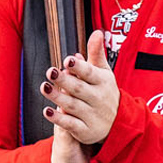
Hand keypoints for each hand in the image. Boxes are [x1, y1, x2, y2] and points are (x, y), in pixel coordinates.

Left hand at [43, 30, 117, 162]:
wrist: (118, 124)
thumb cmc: (105, 92)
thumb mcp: (103, 73)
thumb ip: (96, 54)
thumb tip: (97, 32)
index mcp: (103, 82)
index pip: (90, 73)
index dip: (79, 67)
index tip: (68, 59)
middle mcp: (98, 99)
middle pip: (79, 89)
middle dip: (65, 80)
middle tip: (50, 72)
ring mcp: (92, 116)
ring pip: (73, 105)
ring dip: (57, 97)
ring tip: (44, 87)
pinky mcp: (85, 130)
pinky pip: (70, 124)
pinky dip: (59, 118)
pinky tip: (47, 111)